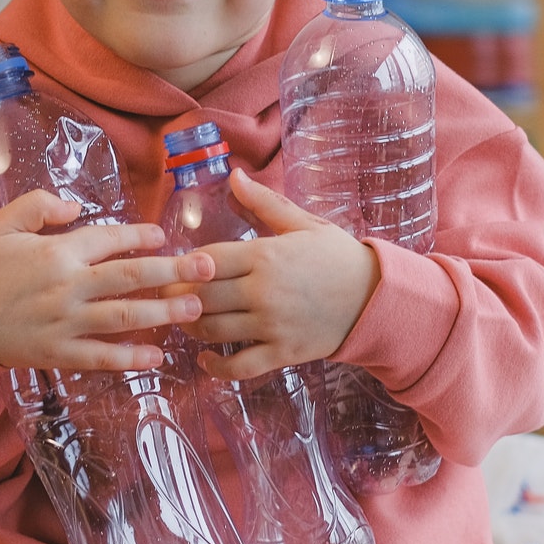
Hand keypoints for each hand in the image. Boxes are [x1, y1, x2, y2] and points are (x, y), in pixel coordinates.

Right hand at [0, 189, 214, 372]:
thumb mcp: (3, 223)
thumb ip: (39, 204)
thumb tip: (76, 205)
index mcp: (58, 251)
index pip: (110, 239)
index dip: (141, 237)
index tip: (163, 237)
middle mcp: (68, 287)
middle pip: (130, 278)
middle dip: (173, 272)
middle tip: (207, 268)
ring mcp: (66, 323)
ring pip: (124, 317)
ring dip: (163, 312)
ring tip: (196, 308)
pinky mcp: (59, 353)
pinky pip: (101, 356)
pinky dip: (130, 357)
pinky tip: (157, 356)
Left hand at [174, 169, 378, 381]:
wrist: (376, 296)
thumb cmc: (337, 256)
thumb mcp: (303, 223)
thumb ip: (263, 202)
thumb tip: (234, 175)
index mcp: (265, 255)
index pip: (206, 260)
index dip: (183, 265)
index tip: (173, 267)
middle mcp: (264, 291)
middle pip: (202, 296)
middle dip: (178, 296)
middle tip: (167, 295)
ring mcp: (272, 324)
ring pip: (214, 329)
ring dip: (191, 326)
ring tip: (185, 318)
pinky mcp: (283, 352)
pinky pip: (240, 366)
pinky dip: (216, 367)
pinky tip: (206, 358)